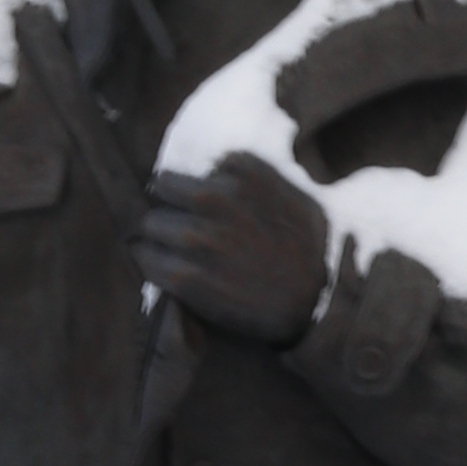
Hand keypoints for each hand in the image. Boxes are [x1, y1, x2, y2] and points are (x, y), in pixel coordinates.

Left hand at [136, 150, 333, 347]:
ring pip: (150, 224)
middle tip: (185, 226)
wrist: (319, 300)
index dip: (193, 186)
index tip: (200, 204)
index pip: (193, 164)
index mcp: (242, 170)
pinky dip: (154, 263)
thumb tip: (210, 166)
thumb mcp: (290, 188)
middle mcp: (216, 196)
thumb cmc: (308, 244)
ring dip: (160, 237)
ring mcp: (198, 236)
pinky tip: (174, 270)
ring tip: (179, 251)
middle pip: (162, 189)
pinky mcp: (185, 275)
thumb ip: (249, 172)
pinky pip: (147, 259)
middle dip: (172, 207)